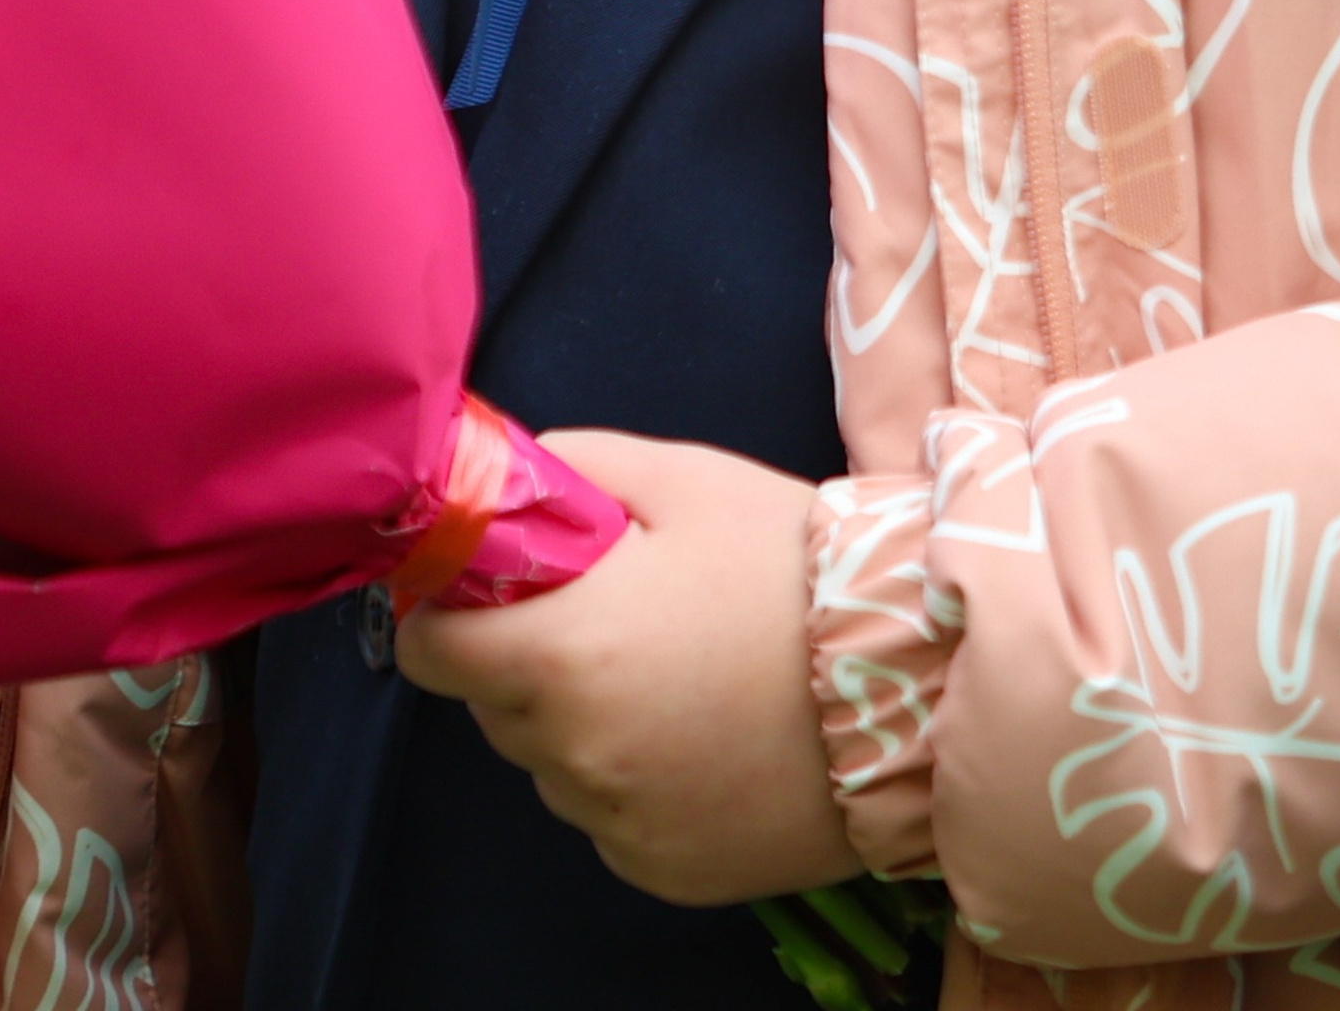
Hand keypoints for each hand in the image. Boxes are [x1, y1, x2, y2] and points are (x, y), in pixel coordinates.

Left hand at [396, 428, 859, 905]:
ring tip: (671, 675)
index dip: (442, 613)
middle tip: (606, 616)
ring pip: (555, 766)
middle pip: (495, 707)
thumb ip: (576, 467)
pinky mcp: (664, 871)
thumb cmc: (789, 566)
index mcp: (563, 654)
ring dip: (580, 725)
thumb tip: (508, 475)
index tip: (477, 591)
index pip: (430, 652)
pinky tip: (701, 736)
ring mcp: (619, 824)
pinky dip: (633, 781)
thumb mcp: (684, 479)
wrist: (909, 683)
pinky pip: (611, 819)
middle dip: (526, 660)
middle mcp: (575, 754)